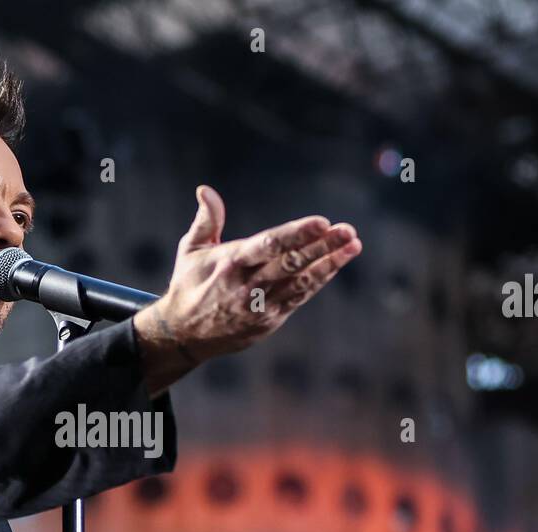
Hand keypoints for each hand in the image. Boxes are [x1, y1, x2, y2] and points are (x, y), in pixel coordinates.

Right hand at [133, 184, 361, 394]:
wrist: (184, 336)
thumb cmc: (189, 286)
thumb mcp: (190, 251)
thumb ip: (206, 220)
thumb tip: (205, 189)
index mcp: (230, 264)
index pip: (269, 246)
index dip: (297, 234)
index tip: (322, 222)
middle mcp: (248, 286)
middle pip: (291, 264)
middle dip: (322, 246)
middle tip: (348, 230)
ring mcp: (261, 306)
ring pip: (301, 282)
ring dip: (330, 263)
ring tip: (353, 245)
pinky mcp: (270, 321)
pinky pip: (300, 297)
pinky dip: (319, 280)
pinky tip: (336, 264)